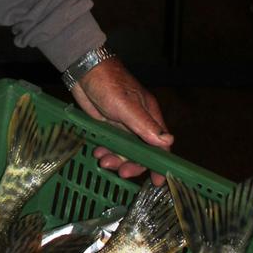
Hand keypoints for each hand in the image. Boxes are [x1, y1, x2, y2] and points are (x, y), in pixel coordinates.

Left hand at [70, 57, 172, 184]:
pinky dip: (105, 150)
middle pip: (141, 152)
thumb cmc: (108, 83)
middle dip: (132, 164)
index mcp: (149, 116)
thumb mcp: (126, 106)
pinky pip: (111, 144)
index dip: (159, 163)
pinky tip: (97, 151)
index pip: (160, 145)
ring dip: (116, 158)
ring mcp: (122, 125)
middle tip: (121, 171)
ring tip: (103, 160)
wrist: (84, 72)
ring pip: (124, 150)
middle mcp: (139, 123)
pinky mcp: (108, 125)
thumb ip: (145, 124)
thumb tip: (168, 142)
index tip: (157, 180)